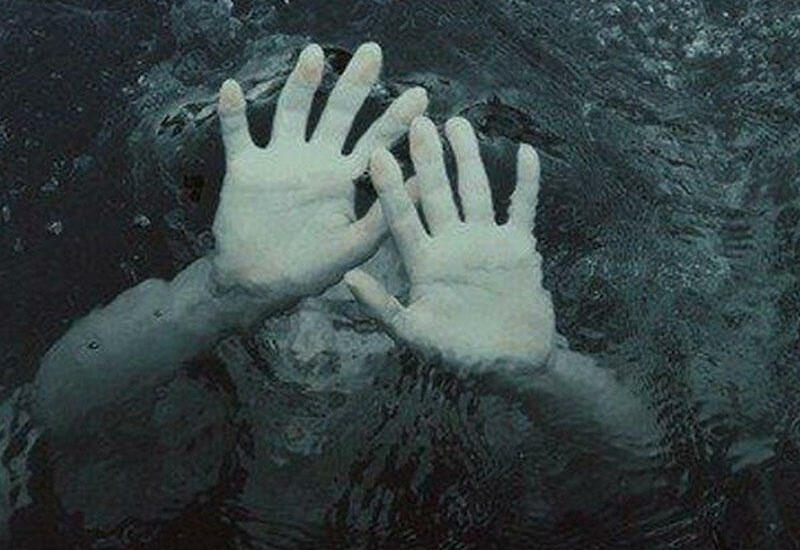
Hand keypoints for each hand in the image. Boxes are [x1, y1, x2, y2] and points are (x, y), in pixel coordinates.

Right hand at [211, 42, 427, 300]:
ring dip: (301, 83)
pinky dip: (232, 114)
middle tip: (374, 52)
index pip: (375, 141)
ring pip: (292, 111)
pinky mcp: (246, 169)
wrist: (258, 283)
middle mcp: (315, 160)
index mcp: (344, 178)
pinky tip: (230, 88)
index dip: (397, 119)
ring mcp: (280, 160)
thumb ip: (385, 215)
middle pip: (338, 113)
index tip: (421, 96)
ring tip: (313, 54)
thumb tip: (421, 184)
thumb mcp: (356, 246)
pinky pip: (237, 134)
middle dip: (355, 84)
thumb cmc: (311, 268)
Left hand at [345, 116, 554, 371]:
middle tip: (418, 122)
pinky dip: (526, 182)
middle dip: (428, 159)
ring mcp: (485, 242)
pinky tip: (525, 152)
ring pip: (475, 191)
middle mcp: (451, 244)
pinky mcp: (518, 246)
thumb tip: (348, 279)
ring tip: (458, 124)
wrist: (513, 363)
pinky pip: (522, 207)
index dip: (390, 188)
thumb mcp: (415, 334)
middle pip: (437, 193)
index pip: (403, 218)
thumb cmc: (460, 354)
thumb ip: (382, 308)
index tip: (377, 154)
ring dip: (468, 159)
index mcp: (424, 262)